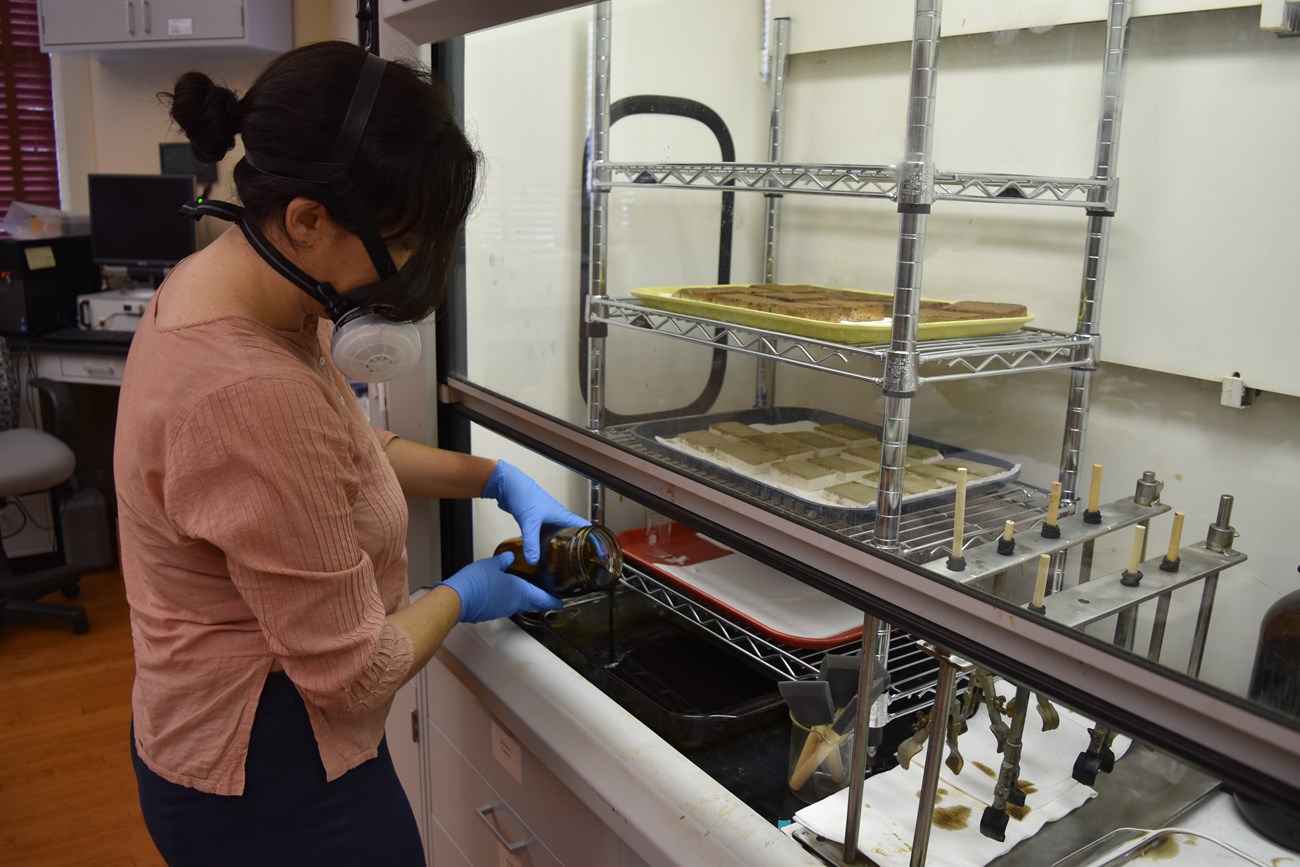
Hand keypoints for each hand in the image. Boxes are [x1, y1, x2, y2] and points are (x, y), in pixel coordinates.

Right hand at [443, 551, 563, 623]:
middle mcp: (514, 604)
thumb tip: (509, 558)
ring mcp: (503, 610)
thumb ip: (503, 561)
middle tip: (547, 597)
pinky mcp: (492, 612)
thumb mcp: (492, 564)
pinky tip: (506, 594)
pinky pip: (506, 606)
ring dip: (526, 601)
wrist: (458, 598)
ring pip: (519, 606)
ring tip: (528, 593)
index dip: (553, 601)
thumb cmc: (476, 582)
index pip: (543, 599)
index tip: (561, 603)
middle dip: (541, 601)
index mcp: (520, 592)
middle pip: (533, 604)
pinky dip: (510, 601)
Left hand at [481, 460, 587, 563]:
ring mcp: (546, 521)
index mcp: (562, 516)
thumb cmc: (523, 494)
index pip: (584, 527)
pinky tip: (542, 555)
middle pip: (572, 535)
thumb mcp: (529, 520)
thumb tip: (534, 560)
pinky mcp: (535, 524)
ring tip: (563, 564)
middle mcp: (557, 519)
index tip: (598, 553)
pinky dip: (545, 546)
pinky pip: (544, 537)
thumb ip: (531, 542)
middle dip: (577, 548)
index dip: (593, 538)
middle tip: (580, 564)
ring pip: (557, 537)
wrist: (507, 485)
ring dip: (560, 548)